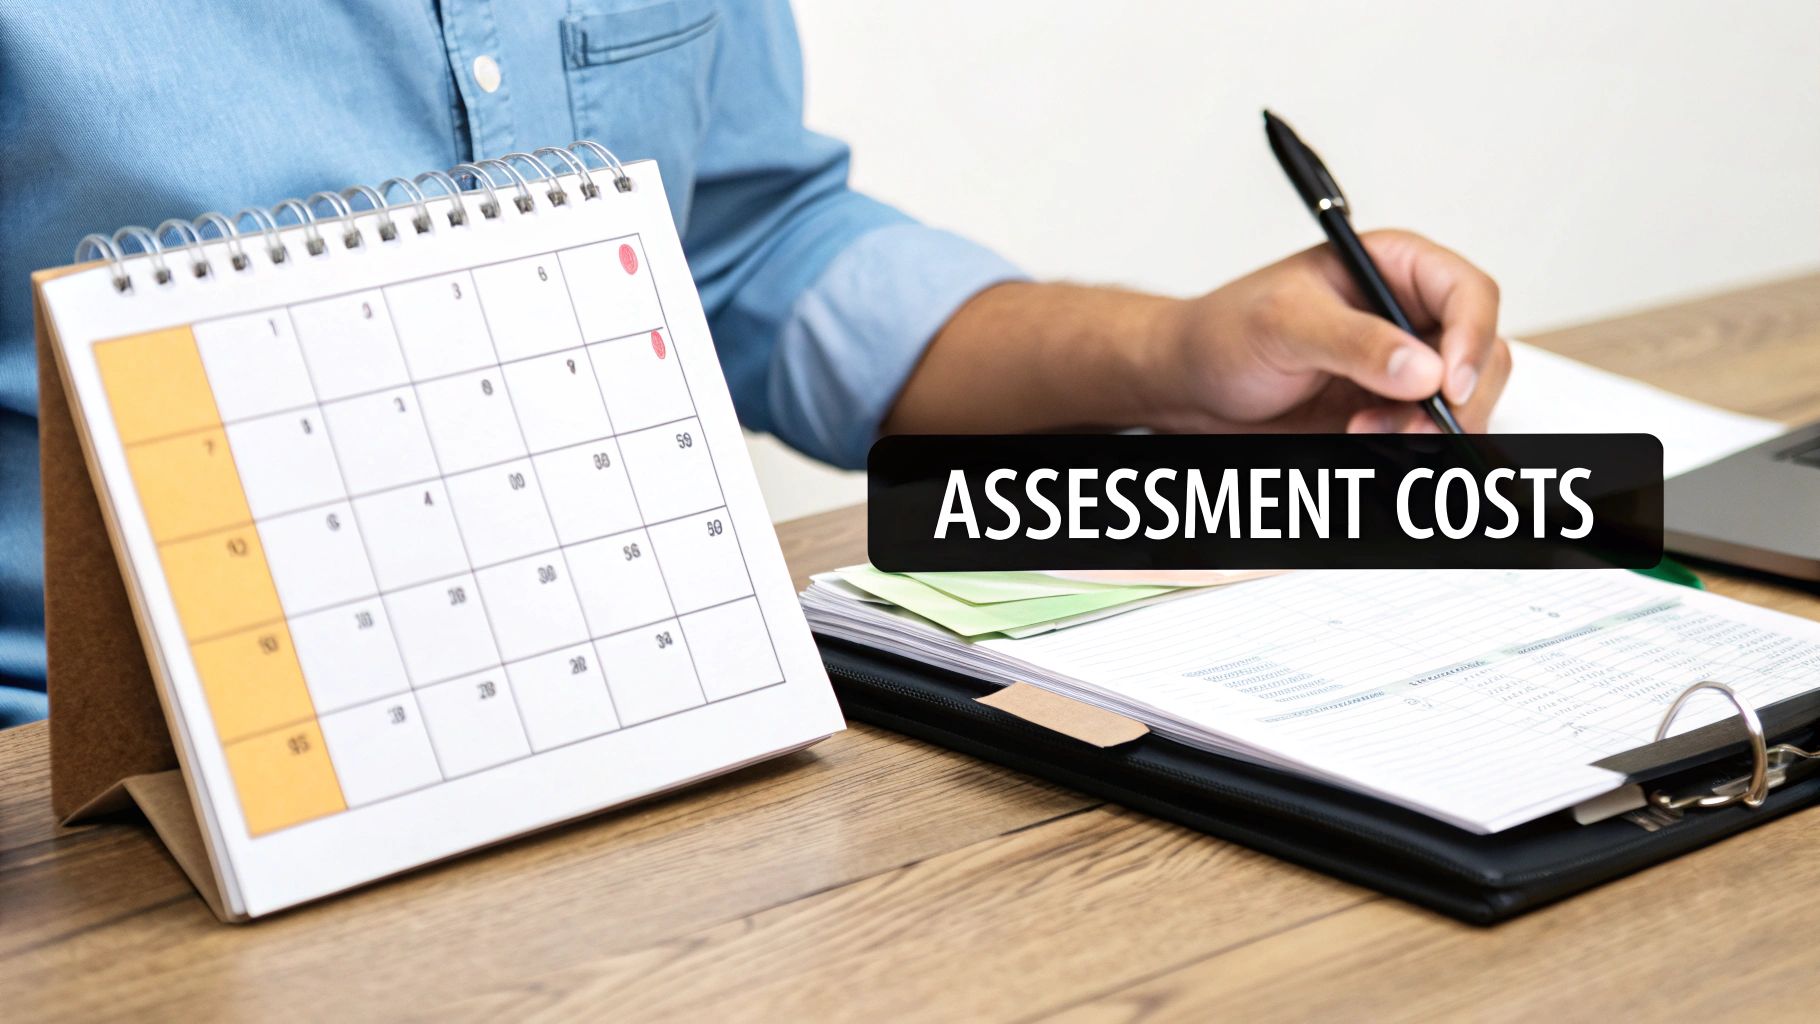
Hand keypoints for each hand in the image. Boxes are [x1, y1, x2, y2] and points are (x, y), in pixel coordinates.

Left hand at [1149, 229, 1508, 432]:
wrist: (1190, 384)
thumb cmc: (1223, 333)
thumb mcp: (1283, 325)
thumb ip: (1354, 342)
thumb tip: (1422, 368)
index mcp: (1393, 268)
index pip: (1469, 294)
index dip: (1473, 338)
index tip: (1448, 384)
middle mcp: (1407, 316)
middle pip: (1480, 356)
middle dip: (1453, 399)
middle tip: (1408, 429)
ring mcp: (1402, 367)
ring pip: (1462, 403)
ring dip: (1427, 430)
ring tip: (1365, 435)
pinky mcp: (1388, 412)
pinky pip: (1427, 435)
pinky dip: (1409, 449)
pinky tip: (1365, 444)